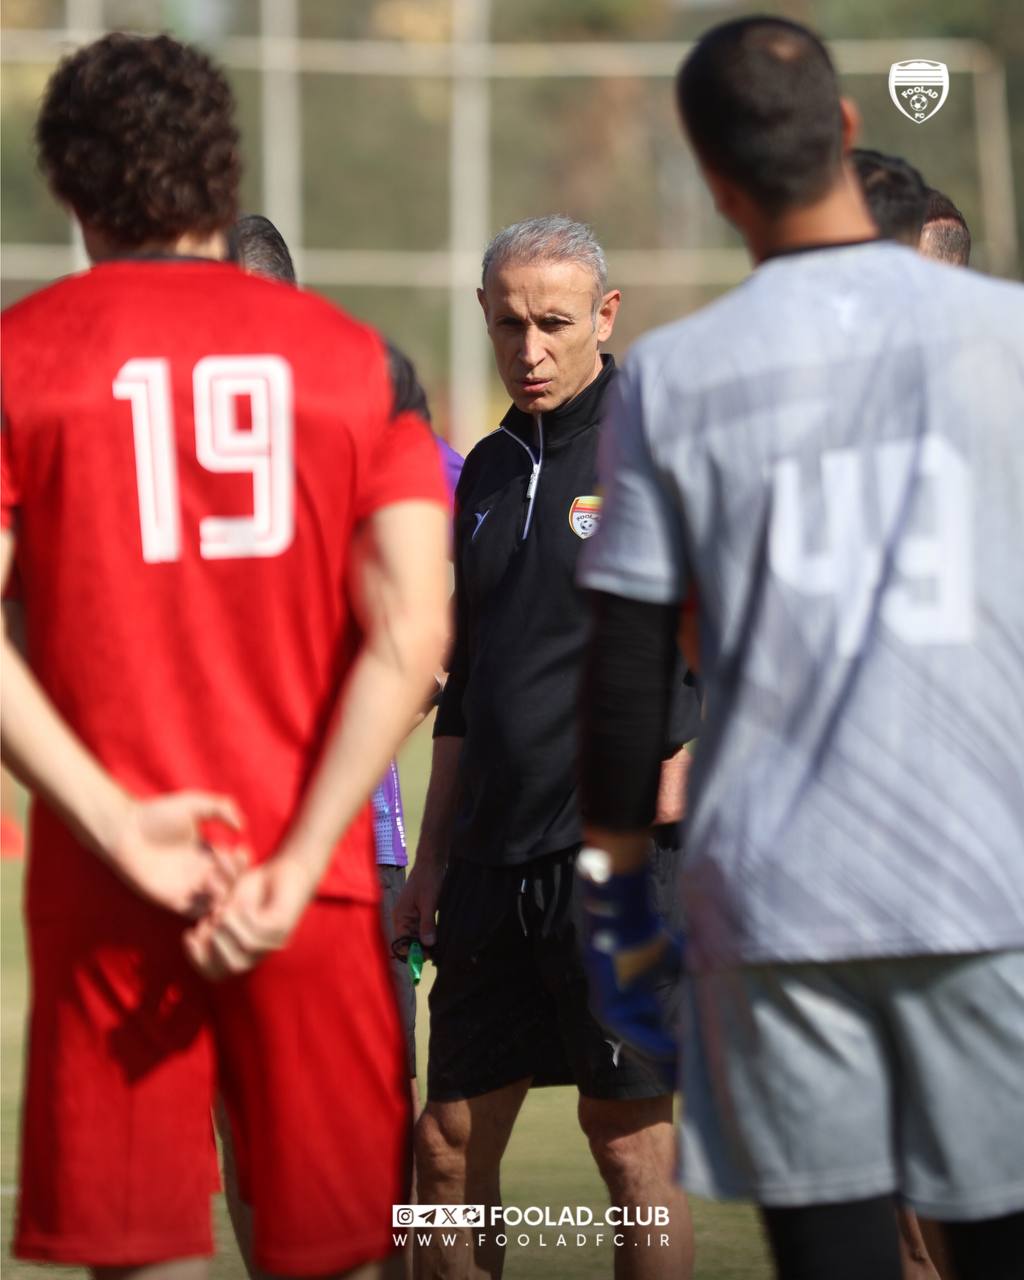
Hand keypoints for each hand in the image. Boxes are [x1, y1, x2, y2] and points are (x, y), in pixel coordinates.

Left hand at [107, 791, 248, 917]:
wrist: (125, 829)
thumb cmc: (156, 814)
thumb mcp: (194, 804)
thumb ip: (221, 808)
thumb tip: (242, 827)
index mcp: (205, 854)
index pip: (233, 868)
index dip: (241, 863)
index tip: (239, 849)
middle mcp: (198, 874)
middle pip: (230, 886)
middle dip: (233, 875)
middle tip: (223, 860)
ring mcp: (186, 889)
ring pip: (217, 903)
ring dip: (222, 891)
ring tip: (211, 875)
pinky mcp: (171, 900)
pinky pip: (196, 913)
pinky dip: (207, 908)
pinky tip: (206, 887)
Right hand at [183, 854, 316, 980]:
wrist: (286, 869)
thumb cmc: (254, 888)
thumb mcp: (227, 906)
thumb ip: (213, 924)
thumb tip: (197, 939)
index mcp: (245, 952)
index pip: (218, 973)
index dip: (199, 959)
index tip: (188, 936)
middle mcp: (261, 953)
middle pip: (233, 966)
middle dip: (215, 943)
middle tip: (210, 918)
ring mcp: (275, 940)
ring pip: (247, 947)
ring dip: (229, 927)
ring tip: (222, 909)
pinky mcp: (283, 924)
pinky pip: (260, 928)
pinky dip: (245, 915)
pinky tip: (241, 902)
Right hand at [394, 855, 444, 947]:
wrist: (433, 860)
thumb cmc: (428, 879)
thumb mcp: (429, 902)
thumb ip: (427, 923)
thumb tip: (427, 944)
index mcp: (400, 916)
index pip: (401, 942)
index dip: (411, 952)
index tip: (426, 958)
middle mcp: (403, 918)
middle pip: (408, 941)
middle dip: (419, 950)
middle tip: (435, 956)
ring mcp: (412, 915)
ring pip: (416, 936)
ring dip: (425, 943)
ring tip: (438, 951)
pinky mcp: (420, 912)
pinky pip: (422, 928)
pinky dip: (429, 934)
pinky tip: (439, 939)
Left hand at [576, 848, 682, 1063]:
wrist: (622, 917)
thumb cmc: (646, 934)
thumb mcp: (676, 958)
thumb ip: (694, 973)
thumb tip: (727, 972)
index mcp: (635, 1005)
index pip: (655, 1039)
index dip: (676, 1052)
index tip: (698, 1061)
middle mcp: (622, 1014)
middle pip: (648, 1052)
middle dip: (671, 1067)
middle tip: (697, 1080)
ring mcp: (611, 1015)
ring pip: (642, 1049)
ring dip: (667, 1062)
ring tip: (691, 1073)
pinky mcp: (607, 1011)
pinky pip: (635, 1037)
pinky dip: (657, 1046)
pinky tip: (678, 1053)